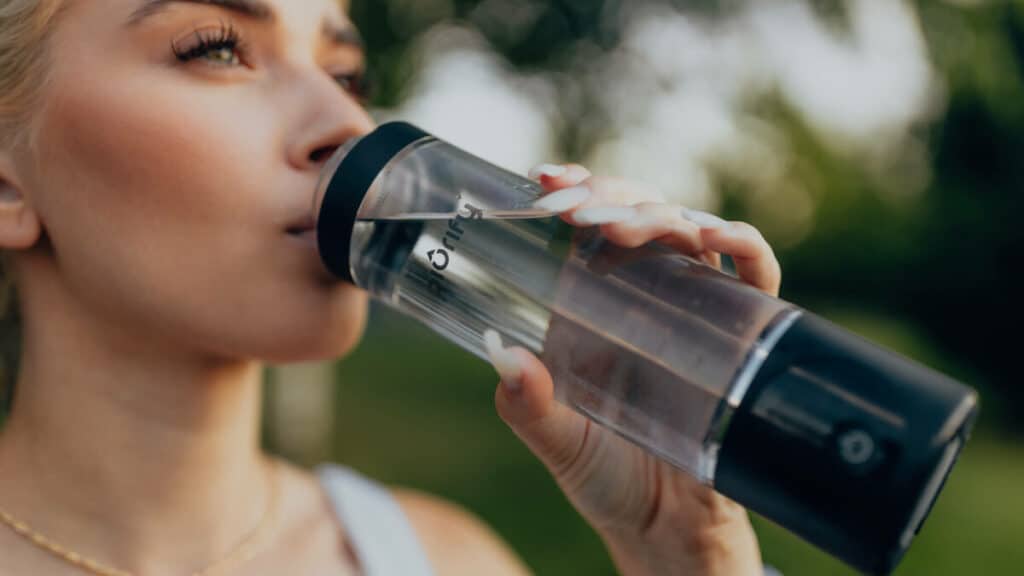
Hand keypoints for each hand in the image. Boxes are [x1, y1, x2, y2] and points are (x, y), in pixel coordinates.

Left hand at [486, 163, 780, 575]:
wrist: (669, 529)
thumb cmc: (608, 478)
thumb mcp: (558, 442)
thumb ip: (526, 407)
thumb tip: (501, 353)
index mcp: (596, 303)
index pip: (590, 223)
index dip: (574, 189)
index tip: (545, 179)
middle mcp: (646, 294)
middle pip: (638, 212)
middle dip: (610, 196)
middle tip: (579, 211)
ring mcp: (696, 306)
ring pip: (689, 229)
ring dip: (659, 213)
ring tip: (622, 227)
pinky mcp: (742, 329)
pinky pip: (755, 274)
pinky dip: (741, 243)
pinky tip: (713, 236)